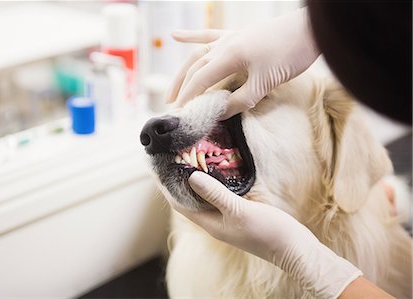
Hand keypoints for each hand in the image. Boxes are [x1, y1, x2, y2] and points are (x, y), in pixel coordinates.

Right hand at [167, 8, 319, 119]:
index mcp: (228, 55)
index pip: (200, 80)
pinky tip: (174, 35)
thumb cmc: (290, 55)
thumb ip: (239, 101)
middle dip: (181, 88)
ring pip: (197, 54)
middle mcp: (223, 44)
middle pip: (193, 68)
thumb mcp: (265, 83)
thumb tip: (218, 113)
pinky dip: (191, 36)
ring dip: (182, 71)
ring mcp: (229, 37)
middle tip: (172, 106)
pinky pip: (209, 35)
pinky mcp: (237, 34)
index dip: (188, 98)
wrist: (309, 29)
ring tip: (172, 89)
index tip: (180, 115)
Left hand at [172, 171, 361, 298]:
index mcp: (210, 223)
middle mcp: (214, 221)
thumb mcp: (239, 211)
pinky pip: (219, 196)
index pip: (178, 203)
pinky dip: (214, 183)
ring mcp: (227, 218)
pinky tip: (218, 171)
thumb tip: (190, 177)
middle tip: (173, 159)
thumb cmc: (267, 232)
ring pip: (204, 197)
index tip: (156, 168)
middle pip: (189, 199)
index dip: (166, 187)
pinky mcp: (239, 214)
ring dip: (195, 181)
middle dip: (178, 181)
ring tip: (190, 160)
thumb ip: (215, 194)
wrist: (293, 249)